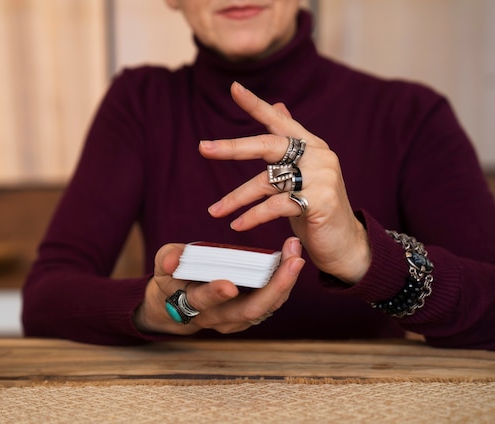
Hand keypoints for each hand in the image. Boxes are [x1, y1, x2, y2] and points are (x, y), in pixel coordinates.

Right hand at [133, 237, 304, 334]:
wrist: (176, 305)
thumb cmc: (171, 279)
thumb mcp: (162, 266)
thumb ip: (167, 259)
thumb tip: (171, 260)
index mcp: (191, 304)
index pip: (202, 301)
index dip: (214, 293)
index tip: (229, 284)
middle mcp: (216, 318)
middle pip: (248, 310)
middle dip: (274, 287)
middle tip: (292, 261)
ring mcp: (235, 320)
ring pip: (265, 308)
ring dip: (285, 283)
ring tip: (296, 255)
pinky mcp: (248, 316)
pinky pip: (270, 303)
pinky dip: (283, 284)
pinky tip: (292, 261)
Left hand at [199, 81, 370, 283]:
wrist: (346, 243)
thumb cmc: (318, 207)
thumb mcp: (304, 172)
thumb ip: (290, 143)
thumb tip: (278, 106)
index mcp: (311, 146)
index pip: (280, 121)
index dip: (256, 105)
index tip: (234, 88)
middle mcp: (318, 156)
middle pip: (269, 145)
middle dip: (233, 148)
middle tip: (203, 148)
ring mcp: (321, 178)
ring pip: (266, 181)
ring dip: (236, 198)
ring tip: (215, 211)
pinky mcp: (319, 202)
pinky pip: (275, 206)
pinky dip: (252, 216)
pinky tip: (237, 224)